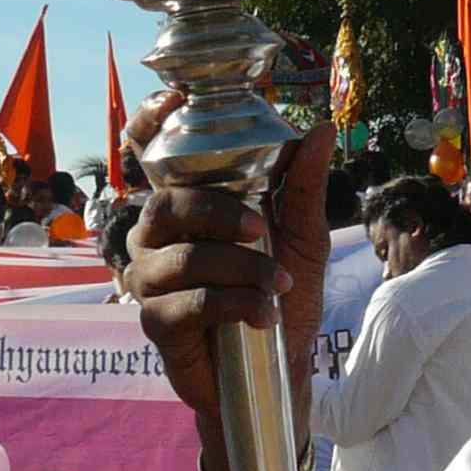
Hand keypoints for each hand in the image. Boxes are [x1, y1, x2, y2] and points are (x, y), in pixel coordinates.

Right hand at [122, 108, 329, 429]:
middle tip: (263, 230)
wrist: (277, 372)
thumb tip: (320, 129)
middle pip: (167, 204)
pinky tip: (264, 315)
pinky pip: (189, 303)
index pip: (151, 155)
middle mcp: (158, 236)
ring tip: (280, 286)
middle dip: (219, 213)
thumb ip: (303, 187)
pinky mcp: (157, 324)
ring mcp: (150, 279)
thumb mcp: (303, 239)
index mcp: (188, 205)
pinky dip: (234, 305)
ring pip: (184, 257)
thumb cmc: (281, 297)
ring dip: (241, 269)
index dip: (150, 122)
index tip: (174, 98)